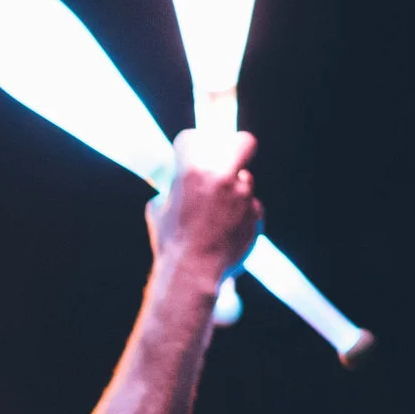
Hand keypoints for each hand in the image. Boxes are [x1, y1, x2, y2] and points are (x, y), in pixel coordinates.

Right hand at [148, 130, 263, 291]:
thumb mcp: (158, 211)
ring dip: (233, 190)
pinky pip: (251, 207)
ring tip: (214, 215)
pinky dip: (240, 215)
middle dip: (234, 147)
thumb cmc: (171, 244)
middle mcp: (222, 176)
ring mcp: (244, 195)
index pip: (193, 138)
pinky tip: (224, 232)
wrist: (192, 274)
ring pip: (245, 179)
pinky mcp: (256, 214)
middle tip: (226, 162)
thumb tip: (172, 184)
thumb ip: (170, 190)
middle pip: (242, 142)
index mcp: (191, 171)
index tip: (186, 154)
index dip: (189, 146)